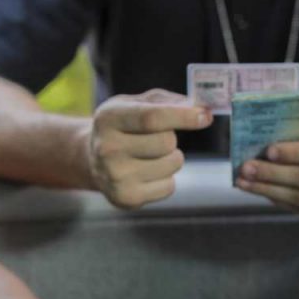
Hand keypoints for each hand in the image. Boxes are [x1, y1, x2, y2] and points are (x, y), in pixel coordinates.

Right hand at [86, 89, 211, 208]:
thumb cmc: (123, 126)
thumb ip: (166, 101)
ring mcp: (115, 176)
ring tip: (152, 156)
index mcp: (109, 118)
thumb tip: (200, 108)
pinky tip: (147, 173)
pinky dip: (166, 178)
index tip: (205, 116)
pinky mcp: (126, 198)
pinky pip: (169, 186)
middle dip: (172, 139)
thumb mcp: (134, 104)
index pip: (152, 117)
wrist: (93, 161)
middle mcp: (107, 148)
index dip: (183, 117)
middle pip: (166, 142)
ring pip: (172, 164)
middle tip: (158, 138)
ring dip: (172, 158)